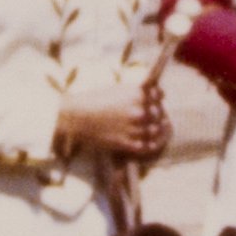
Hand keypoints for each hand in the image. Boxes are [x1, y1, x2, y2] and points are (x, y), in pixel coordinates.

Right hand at [55, 82, 171, 162]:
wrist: (76, 117)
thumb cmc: (94, 101)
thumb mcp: (117, 90)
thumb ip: (136, 92)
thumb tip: (154, 94)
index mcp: (136, 94)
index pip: (159, 95)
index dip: (158, 98)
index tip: (156, 101)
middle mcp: (138, 111)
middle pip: (159, 114)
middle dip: (158, 115)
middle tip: (155, 116)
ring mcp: (134, 128)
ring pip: (155, 131)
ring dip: (154, 130)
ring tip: (152, 129)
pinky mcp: (127, 143)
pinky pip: (147, 146)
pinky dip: (149, 144)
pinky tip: (148, 142)